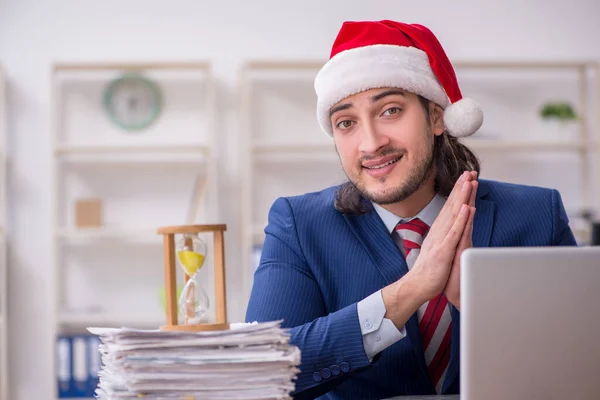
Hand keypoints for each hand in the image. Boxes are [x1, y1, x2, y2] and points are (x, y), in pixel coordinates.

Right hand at [409, 170, 475, 303]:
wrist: (417, 286)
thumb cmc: (430, 271)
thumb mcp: (440, 250)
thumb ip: (446, 238)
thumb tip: (452, 228)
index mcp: (439, 232)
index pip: (450, 208)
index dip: (458, 192)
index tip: (466, 178)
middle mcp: (439, 232)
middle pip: (452, 206)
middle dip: (461, 188)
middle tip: (469, 172)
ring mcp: (441, 240)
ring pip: (453, 215)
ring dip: (461, 197)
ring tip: (469, 182)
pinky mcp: (443, 251)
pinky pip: (454, 233)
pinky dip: (460, 219)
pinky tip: (465, 208)